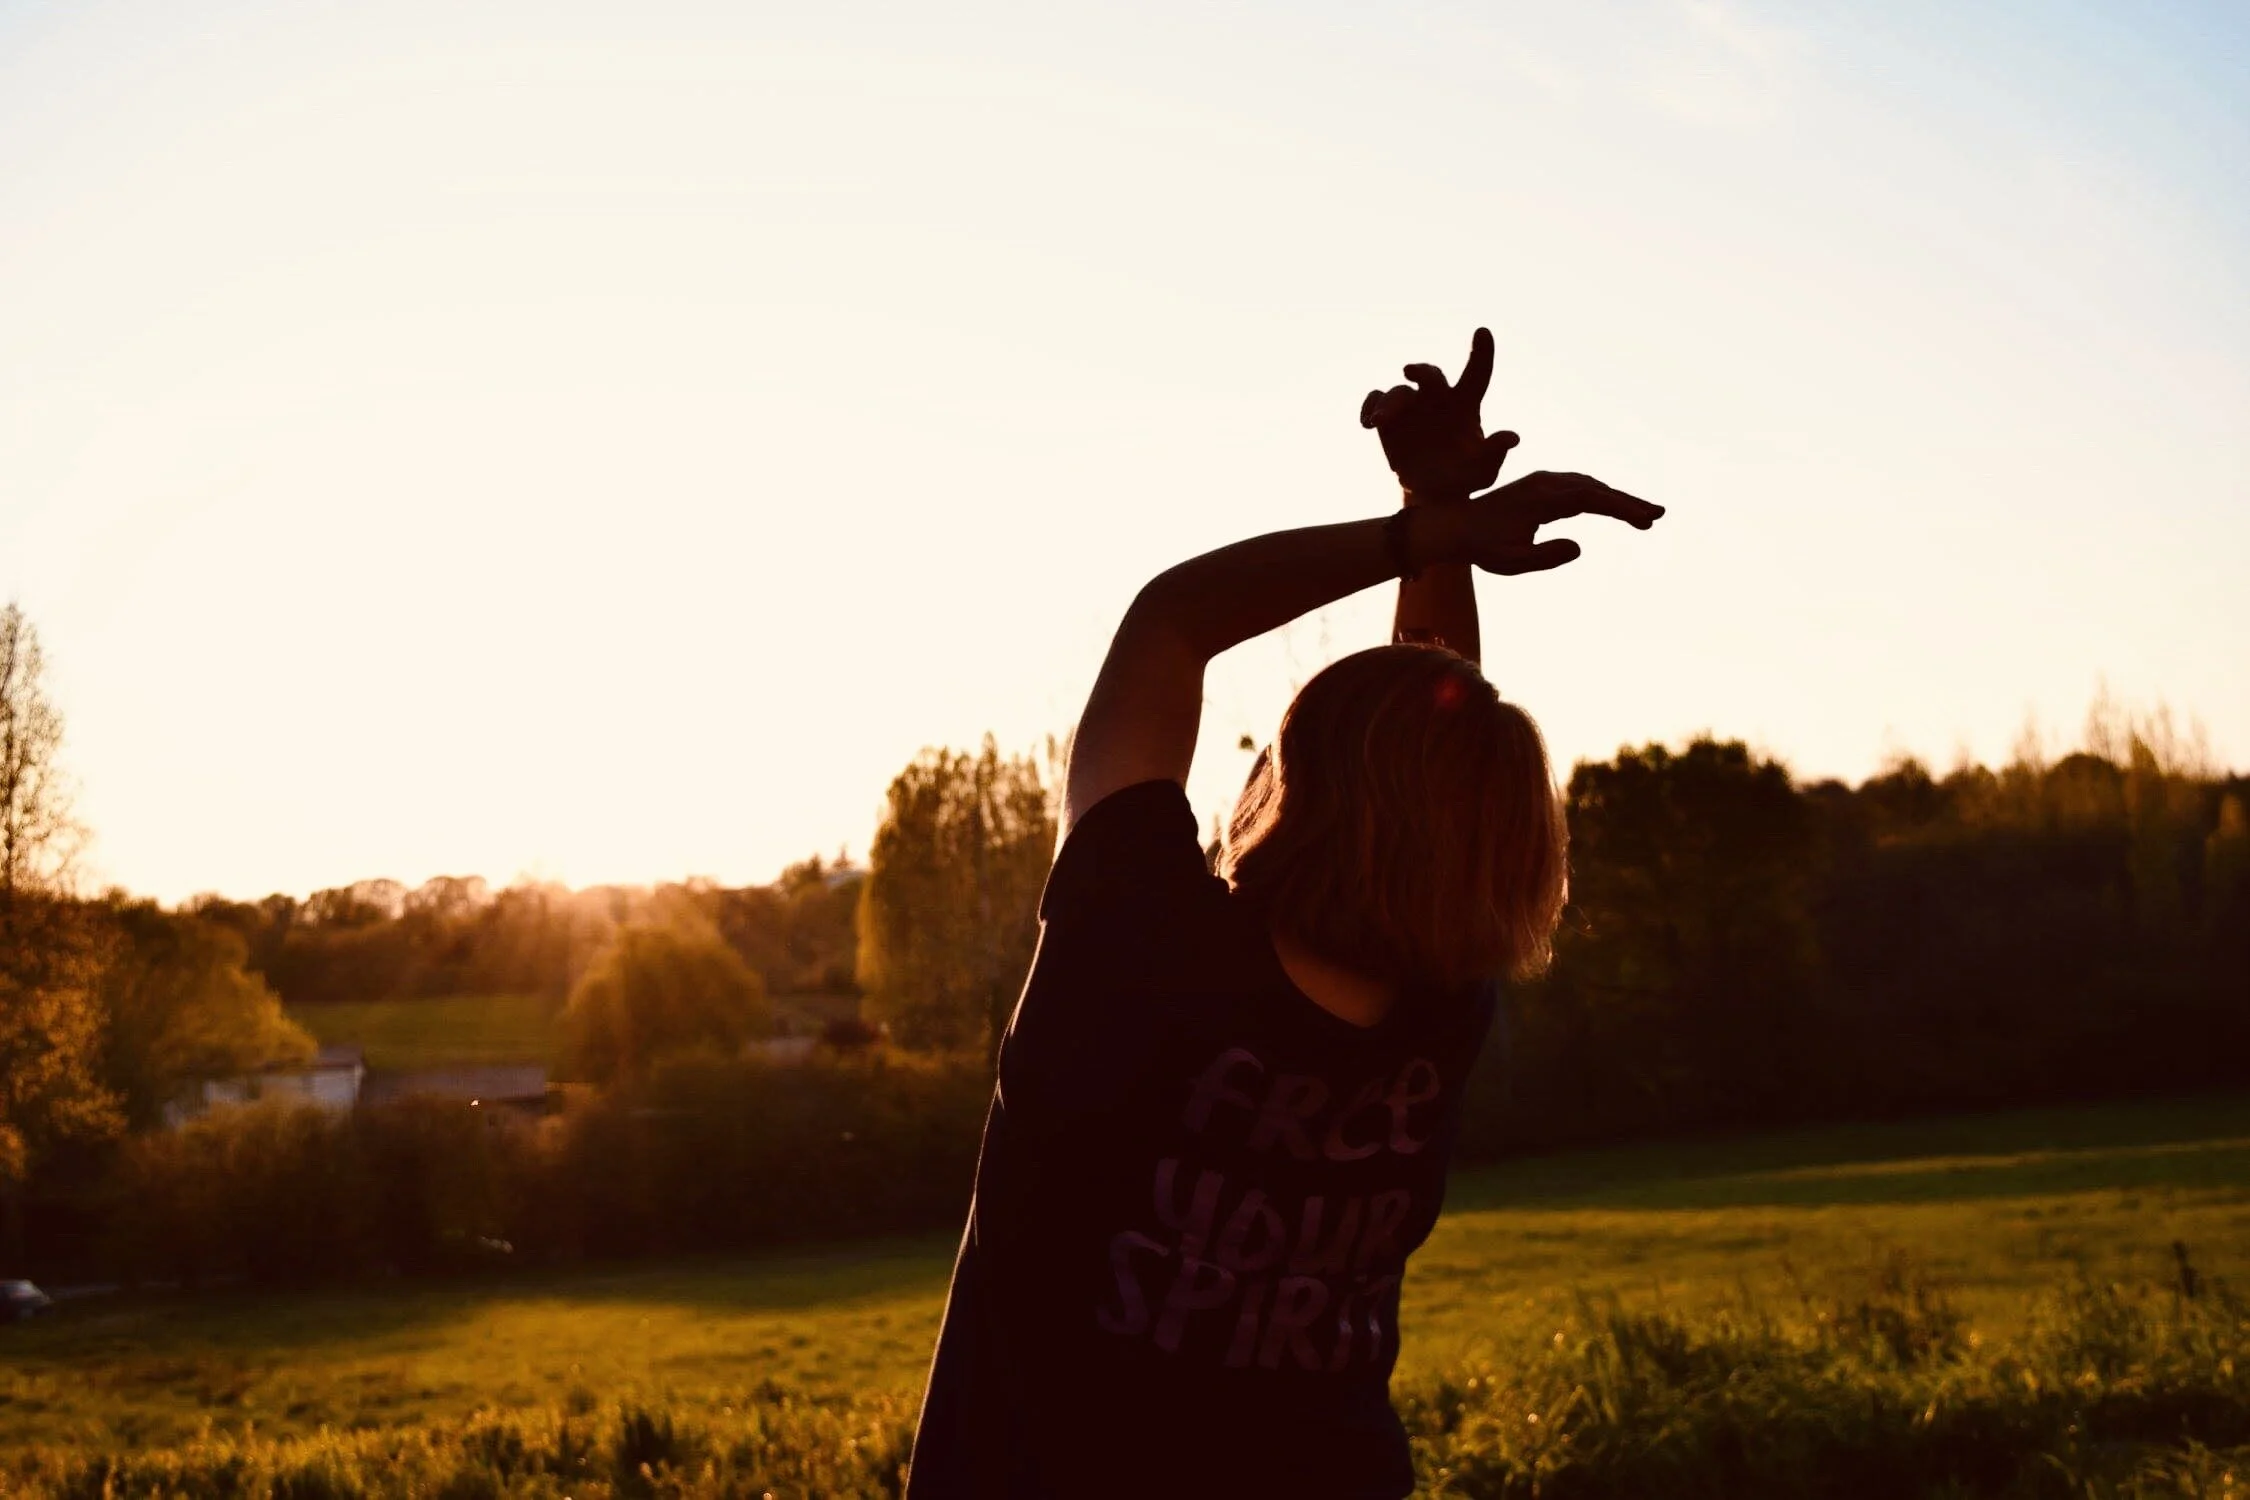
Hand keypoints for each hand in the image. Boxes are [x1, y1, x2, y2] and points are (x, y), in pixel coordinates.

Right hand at [1360, 328, 1520, 502]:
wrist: (1432, 494)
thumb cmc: (1463, 478)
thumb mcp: (1483, 471)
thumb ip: (1495, 453)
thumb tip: (1513, 438)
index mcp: (1466, 405)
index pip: (1476, 374)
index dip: (1481, 353)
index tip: (1483, 331)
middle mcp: (1438, 399)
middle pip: (1431, 376)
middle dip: (1421, 371)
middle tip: (1410, 371)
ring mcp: (1411, 406)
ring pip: (1399, 391)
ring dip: (1389, 403)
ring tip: (1379, 421)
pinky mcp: (1388, 417)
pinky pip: (1376, 400)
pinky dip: (1369, 407)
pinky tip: (1368, 423)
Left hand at [1441, 470, 1664, 575]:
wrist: (1455, 526)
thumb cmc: (1481, 548)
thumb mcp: (1509, 562)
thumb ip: (1543, 556)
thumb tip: (1578, 547)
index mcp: (1540, 499)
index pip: (1590, 499)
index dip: (1620, 507)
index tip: (1644, 519)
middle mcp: (1545, 484)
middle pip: (1596, 488)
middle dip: (1628, 502)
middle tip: (1659, 515)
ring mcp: (1544, 483)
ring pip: (1590, 486)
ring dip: (1617, 499)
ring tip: (1645, 517)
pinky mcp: (1543, 487)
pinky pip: (1579, 488)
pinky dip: (1601, 496)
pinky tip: (1615, 507)